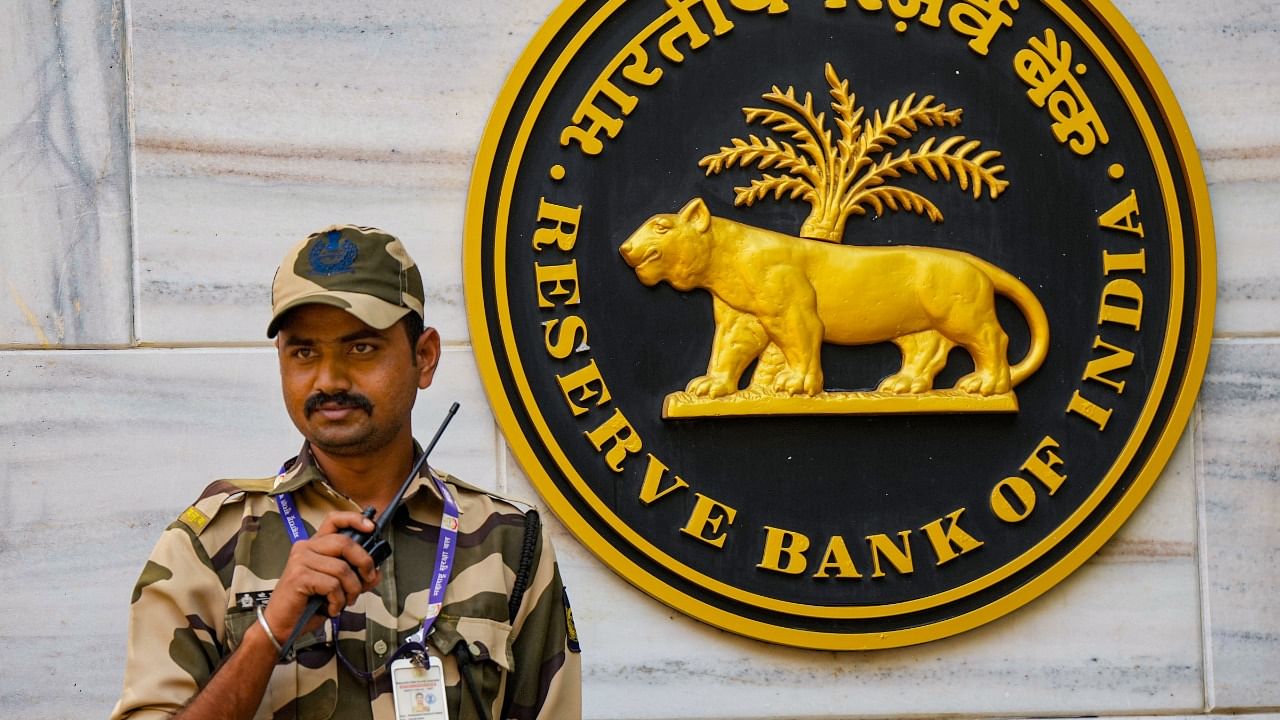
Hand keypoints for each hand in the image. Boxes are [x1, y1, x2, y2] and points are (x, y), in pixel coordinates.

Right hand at [261, 511, 382, 640]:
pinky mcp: (299, 576)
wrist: (282, 624)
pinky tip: (331, 608)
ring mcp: (301, 560)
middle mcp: (306, 547)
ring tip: (346, 601)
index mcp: (315, 545)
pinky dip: (338, 601)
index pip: (334, 520)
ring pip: (342, 568)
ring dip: (352, 589)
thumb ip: (356, 578)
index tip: (372, 527)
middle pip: (345, 543)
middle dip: (364, 562)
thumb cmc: (307, 604)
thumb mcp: (337, 588)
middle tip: (368, 579)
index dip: (355, 519)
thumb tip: (376, 574)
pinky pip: (332, 585)